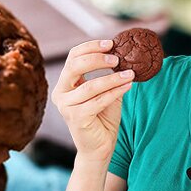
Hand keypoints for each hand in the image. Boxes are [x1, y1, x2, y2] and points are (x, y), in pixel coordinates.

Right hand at [53, 39, 132, 158]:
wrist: (99, 147)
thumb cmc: (102, 118)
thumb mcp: (106, 91)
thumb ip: (110, 75)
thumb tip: (125, 55)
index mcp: (65, 84)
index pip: (73, 57)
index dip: (91, 47)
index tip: (111, 44)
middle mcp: (61, 93)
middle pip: (74, 67)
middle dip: (96, 59)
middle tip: (117, 58)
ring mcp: (66, 107)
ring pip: (90, 86)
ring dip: (112, 78)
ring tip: (130, 74)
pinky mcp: (76, 118)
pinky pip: (98, 101)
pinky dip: (115, 92)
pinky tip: (128, 86)